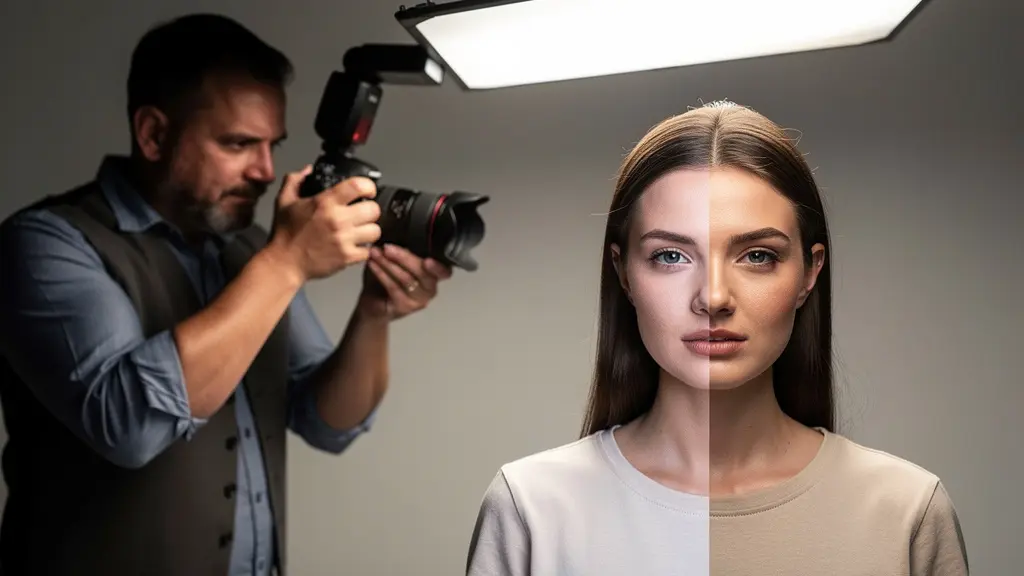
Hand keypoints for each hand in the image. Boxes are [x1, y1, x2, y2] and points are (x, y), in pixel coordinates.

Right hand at [267, 165, 381, 282]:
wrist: (284, 262)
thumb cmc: (285, 233)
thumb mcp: (284, 201)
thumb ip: (296, 181)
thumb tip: (309, 170)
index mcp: (325, 202)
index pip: (358, 185)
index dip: (368, 186)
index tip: (367, 191)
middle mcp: (338, 220)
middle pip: (373, 210)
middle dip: (370, 210)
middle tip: (363, 213)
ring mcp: (344, 239)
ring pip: (375, 231)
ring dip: (369, 230)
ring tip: (360, 231)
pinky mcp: (347, 257)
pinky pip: (368, 251)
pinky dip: (363, 250)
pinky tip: (354, 246)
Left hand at [359, 243, 452, 320]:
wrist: (373, 303)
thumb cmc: (386, 278)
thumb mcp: (397, 259)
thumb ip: (405, 247)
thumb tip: (399, 224)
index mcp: (434, 273)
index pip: (445, 270)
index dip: (438, 266)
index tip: (428, 259)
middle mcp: (431, 287)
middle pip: (423, 272)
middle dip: (404, 257)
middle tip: (388, 247)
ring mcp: (420, 299)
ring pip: (406, 279)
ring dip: (388, 264)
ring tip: (375, 253)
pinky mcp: (406, 307)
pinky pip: (394, 287)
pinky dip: (381, 274)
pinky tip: (372, 264)